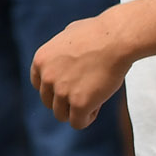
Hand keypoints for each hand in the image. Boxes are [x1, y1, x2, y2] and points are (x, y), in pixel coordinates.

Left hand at [30, 13, 132, 128]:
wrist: (116, 39)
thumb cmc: (99, 32)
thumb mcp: (69, 35)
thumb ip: (61, 50)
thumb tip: (66, 54)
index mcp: (40, 60)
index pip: (40, 85)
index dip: (56, 88)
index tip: (73, 85)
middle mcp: (46, 77)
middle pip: (49, 102)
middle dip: (66, 100)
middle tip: (87, 91)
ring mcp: (61, 91)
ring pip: (62, 115)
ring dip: (76, 111)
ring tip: (94, 98)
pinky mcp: (78, 103)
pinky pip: (78, 122)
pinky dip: (87, 118)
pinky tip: (98, 106)